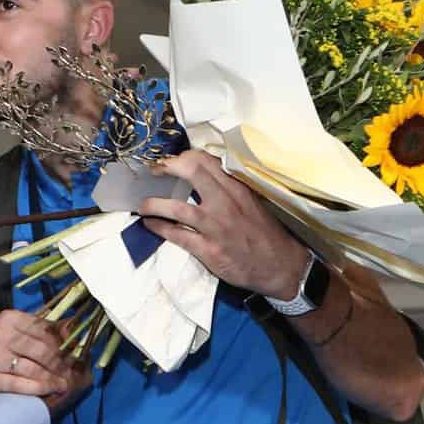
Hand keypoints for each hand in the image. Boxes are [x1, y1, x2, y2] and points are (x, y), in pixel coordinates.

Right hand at [0, 309, 92, 415]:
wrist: (4, 392)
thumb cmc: (28, 360)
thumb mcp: (46, 341)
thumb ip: (60, 331)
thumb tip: (74, 327)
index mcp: (9, 318)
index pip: (42, 328)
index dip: (62, 343)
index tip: (76, 355)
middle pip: (37, 348)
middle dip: (58, 363)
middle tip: (72, 373)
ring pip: (29, 367)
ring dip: (51, 378)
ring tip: (64, 384)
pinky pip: (17, 383)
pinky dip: (37, 388)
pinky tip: (50, 390)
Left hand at [139, 150, 310, 299]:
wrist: (281, 266)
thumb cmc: (265, 233)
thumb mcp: (253, 202)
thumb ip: (230, 188)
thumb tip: (205, 174)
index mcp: (237, 188)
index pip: (206, 159)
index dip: (182, 157)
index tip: (170, 161)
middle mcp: (225, 202)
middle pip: (190, 171)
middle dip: (165, 168)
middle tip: (152, 173)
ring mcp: (215, 226)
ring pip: (176, 207)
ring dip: (153, 204)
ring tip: (142, 205)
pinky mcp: (209, 249)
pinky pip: (176, 235)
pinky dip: (158, 228)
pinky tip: (150, 225)